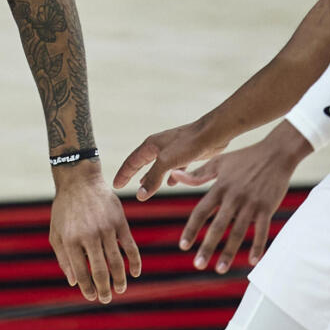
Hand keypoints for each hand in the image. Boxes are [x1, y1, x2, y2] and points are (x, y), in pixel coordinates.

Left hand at [50, 163, 141, 303]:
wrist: (80, 181)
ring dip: (119, 279)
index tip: (91, 296)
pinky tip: (135, 273)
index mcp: (70, 240)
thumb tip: (73, 282)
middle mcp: (89, 236)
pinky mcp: (120, 222)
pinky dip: (135, 261)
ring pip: (116, 261)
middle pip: (100, 270)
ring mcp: (106, 229)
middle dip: (103, 288)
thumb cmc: (64, 210)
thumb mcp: (56, 234)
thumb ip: (63, 258)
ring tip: (119, 290)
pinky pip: (130, 247)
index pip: (81, 272)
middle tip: (105, 299)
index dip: (87, 287)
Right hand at [114, 117, 231, 199]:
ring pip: (157, 166)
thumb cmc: (188, 144)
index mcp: (150, 145)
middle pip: (141, 162)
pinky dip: (169, 176)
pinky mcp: (186, 154)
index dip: (123, 174)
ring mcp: (173, 150)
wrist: (213, 133)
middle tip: (123, 184)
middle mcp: (159, 146)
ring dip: (150, 176)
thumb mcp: (166, 163)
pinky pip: (173, 167)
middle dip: (133, 174)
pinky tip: (171, 183)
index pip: (131, 162)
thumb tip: (140, 196)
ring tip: (144, 186)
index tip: (116, 185)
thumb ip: (153, 179)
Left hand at [170, 122, 309, 272]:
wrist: (277, 153)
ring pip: (239, 231)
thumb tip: (174, 177)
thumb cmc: (245, 158)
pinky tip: (253, 262)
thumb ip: (197, 174)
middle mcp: (234, 197)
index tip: (183, 246)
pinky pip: (262, 230)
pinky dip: (258, 246)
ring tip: (220, 269)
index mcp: (220, 188)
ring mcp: (252, 203)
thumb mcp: (219, 162)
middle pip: (218, 226)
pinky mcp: (268, 207)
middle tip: (198, 265)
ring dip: (229, 252)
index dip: (191, 229)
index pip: (201, 212)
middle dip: (208, 246)